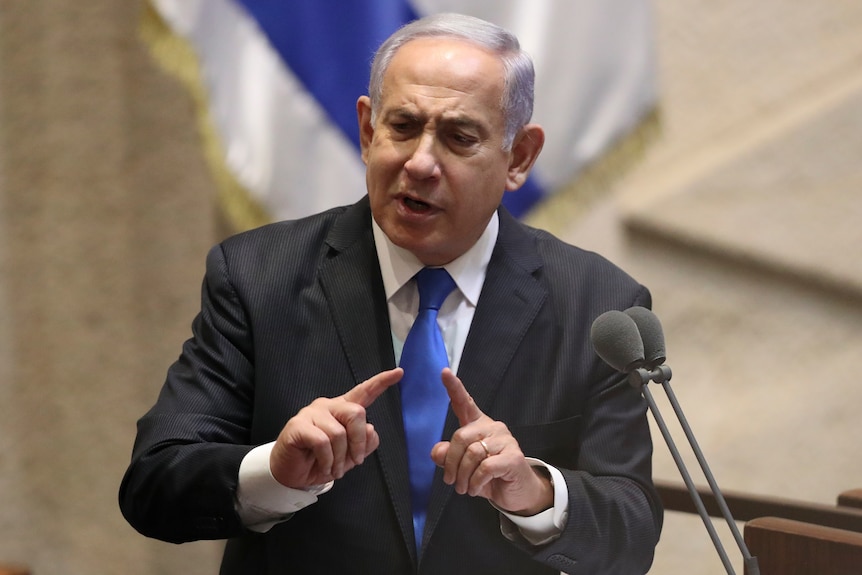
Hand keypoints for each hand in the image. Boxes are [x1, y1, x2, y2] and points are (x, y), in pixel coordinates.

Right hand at [270, 368, 402, 488]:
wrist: (291, 474)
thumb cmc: (321, 461)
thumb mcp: (349, 456)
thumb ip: (364, 443)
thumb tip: (369, 429)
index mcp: (343, 410)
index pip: (364, 392)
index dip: (382, 382)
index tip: (399, 372)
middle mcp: (328, 406)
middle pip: (356, 413)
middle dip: (358, 442)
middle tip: (355, 461)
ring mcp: (312, 413)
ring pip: (338, 433)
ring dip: (339, 459)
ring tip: (333, 469)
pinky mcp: (298, 425)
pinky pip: (322, 442)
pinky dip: (327, 460)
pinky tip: (324, 467)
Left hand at [430, 368, 553, 515]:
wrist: (518, 493)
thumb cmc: (490, 477)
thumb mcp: (463, 468)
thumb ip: (448, 457)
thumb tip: (437, 452)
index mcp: (479, 425)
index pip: (465, 403)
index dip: (454, 387)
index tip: (444, 372)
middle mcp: (493, 428)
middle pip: (461, 437)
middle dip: (451, 463)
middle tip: (450, 481)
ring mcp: (505, 441)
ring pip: (472, 453)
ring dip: (463, 476)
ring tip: (464, 488)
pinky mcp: (513, 457)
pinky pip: (485, 467)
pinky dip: (475, 481)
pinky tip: (476, 488)